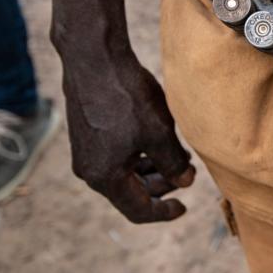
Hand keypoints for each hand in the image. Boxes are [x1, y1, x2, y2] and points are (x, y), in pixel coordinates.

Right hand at [62, 49, 194, 222]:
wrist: (95, 60)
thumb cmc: (127, 97)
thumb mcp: (159, 134)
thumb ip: (173, 164)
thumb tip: (184, 182)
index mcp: (105, 177)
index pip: (138, 210)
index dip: (164, 212)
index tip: (184, 208)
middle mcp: (90, 170)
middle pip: (131, 193)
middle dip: (162, 186)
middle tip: (187, 170)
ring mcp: (85, 152)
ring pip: (125, 174)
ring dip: (153, 169)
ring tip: (179, 153)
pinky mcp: (87, 134)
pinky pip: (117, 157)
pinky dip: (140, 155)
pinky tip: (159, 139)